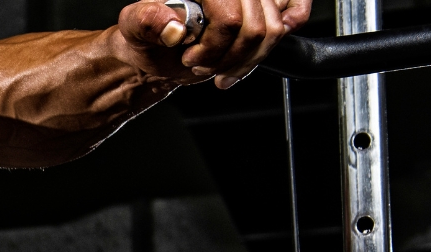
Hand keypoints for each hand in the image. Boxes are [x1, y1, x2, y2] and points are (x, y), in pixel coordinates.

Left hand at [117, 0, 311, 88]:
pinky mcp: (266, 7)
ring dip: (243, 60)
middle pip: (254, 28)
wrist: (158, 50)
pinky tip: (258, 49)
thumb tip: (174, 28)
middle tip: (199, 64)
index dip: (213, 45)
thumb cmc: (147, 34)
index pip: (230, 16)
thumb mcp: (134, 26)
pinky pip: (295, 11)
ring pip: (271, 32)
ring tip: (215, 65)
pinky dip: (285, 31)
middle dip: (226, 57)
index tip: (190, 57)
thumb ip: (148, 21)